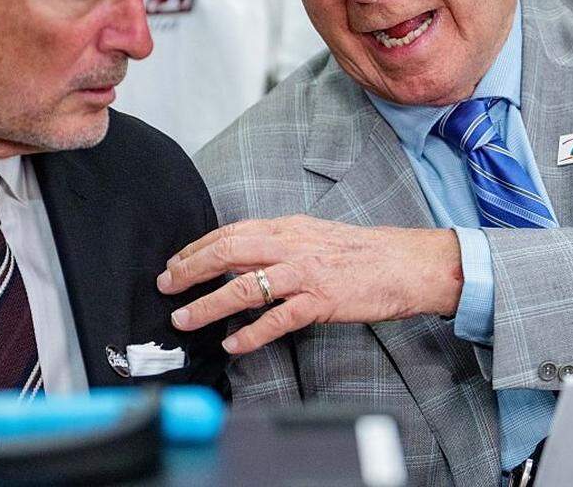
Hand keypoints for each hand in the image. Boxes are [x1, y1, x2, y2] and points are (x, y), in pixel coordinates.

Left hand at [156, 215, 462, 353]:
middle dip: (189, 270)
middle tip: (166, 287)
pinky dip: (251, 334)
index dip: (196, 248)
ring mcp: (305, 274)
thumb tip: (245, 254)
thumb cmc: (363, 253)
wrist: (407, 263)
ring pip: (244, 287)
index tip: (174, 262)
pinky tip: (233, 345)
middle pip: (227, 253)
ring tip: (185, 319)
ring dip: (208, 305)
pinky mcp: (321, 301)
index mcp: (288, 228)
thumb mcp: (316, 235)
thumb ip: (281, 242)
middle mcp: (292, 245)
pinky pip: (277, 319)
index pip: (230, 233)